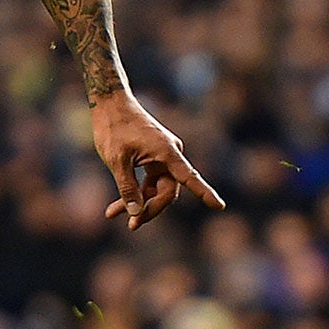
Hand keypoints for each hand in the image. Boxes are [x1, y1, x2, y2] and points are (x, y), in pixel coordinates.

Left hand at [92, 94, 224, 231]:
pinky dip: (135, 192)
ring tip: (113, 214)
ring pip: (156, 188)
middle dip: (150, 209)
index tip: (220, 206)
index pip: (189, 177)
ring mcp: (163, 156)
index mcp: (167, 152)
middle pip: (168, 191)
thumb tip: (136, 213)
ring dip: (138, 202)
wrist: (109, 102)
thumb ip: (127, 188)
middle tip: (132, 225)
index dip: (204, 193)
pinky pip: (149, 180)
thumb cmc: (113, 127)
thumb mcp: (117, 160)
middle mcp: (170, 154)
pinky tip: (116, 207)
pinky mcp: (153, 157)